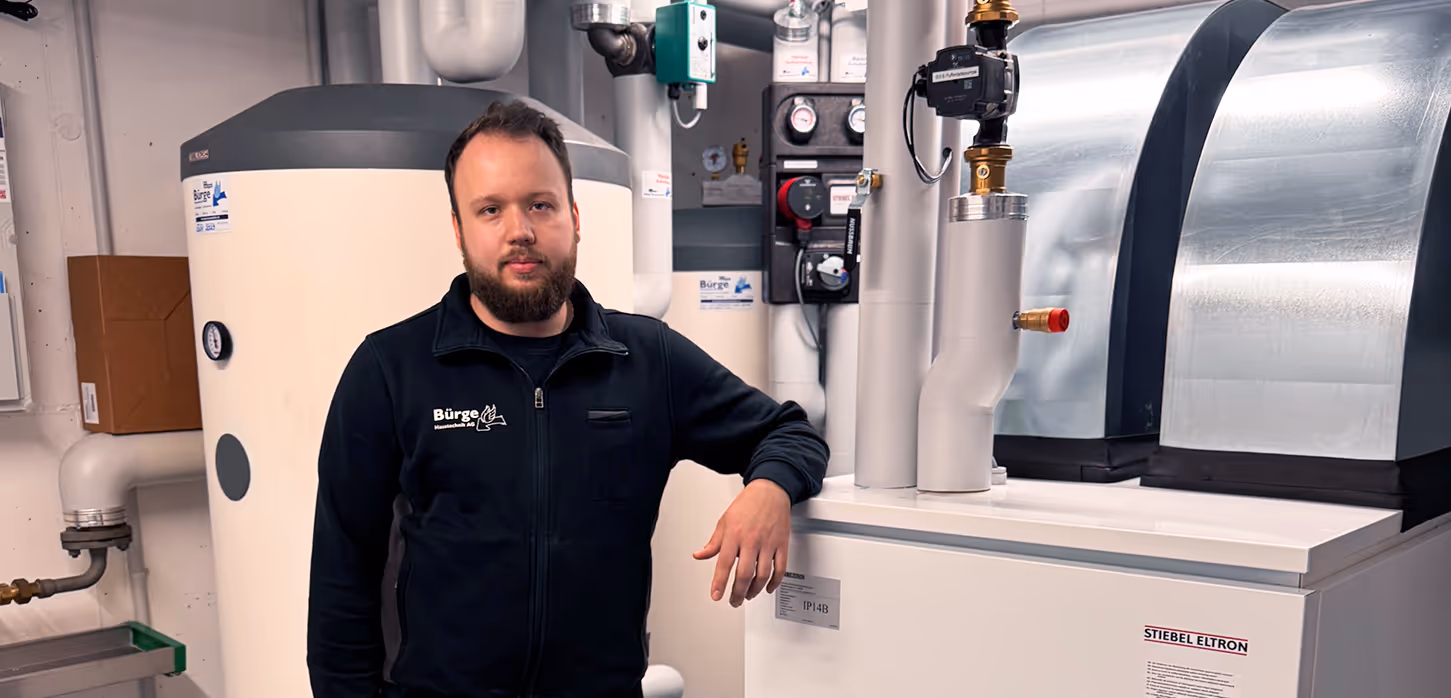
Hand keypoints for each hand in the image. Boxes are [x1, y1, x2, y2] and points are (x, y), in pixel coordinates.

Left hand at [693, 479, 792, 606]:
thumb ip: (713, 542)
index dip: (719, 583)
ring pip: (762, 574)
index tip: (716, 595)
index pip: (724, 564)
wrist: (770, 490)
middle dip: (738, 592)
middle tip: (734, 601)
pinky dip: (774, 582)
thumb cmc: (747, 504)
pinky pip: (780, 568)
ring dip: (755, 590)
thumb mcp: (724, 521)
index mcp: (734, 534)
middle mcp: (751, 540)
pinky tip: (767, 588)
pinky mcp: (781, 544)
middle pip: (744, 574)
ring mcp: (768, 543)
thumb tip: (700, 555)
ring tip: (748, 596)